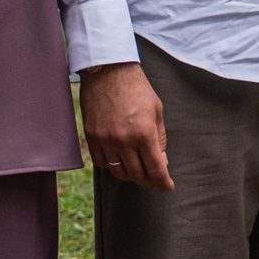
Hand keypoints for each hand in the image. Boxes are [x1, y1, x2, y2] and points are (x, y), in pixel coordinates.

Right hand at [81, 62, 171, 189]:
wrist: (108, 70)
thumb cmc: (136, 87)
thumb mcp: (157, 110)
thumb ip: (159, 137)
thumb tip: (161, 160)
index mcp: (144, 132)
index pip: (156, 168)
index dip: (163, 182)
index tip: (167, 188)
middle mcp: (124, 140)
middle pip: (137, 175)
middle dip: (148, 181)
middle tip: (154, 180)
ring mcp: (105, 140)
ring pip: (118, 172)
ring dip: (130, 175)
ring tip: (137, 170)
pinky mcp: (91, 137)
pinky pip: (102, 163)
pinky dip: (112, 166)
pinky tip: (119, 160)